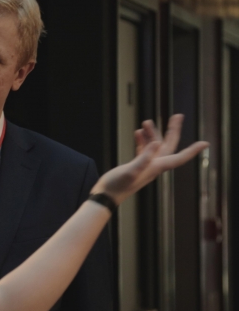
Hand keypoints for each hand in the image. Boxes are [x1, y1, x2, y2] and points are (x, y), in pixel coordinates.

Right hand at [93, 114, 207, 204]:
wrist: (106, 195)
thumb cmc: (118, 185)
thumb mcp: (131, 170)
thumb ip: (144, 158)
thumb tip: (156, 143)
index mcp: (156, 167)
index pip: (179, 157)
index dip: (192, 151)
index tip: (205, 143)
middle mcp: (154, 166)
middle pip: (169, 146)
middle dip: (173, 131)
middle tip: (177, 116)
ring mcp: (145, 165)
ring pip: (155, 145)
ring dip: (154, 133)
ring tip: (147, 121)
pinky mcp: (136, 165)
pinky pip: (143, 149)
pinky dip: (143, 140)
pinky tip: (138, 132)